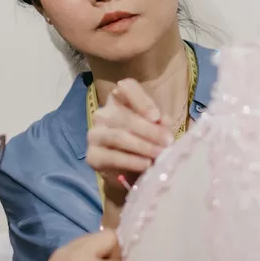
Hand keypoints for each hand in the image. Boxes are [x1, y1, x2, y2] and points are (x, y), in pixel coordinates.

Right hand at [87, 79, 172, 200]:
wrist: (130, 173)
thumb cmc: (145, 145)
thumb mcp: (157, 132)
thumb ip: (161, 125)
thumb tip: (163, 121)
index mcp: (119, 100)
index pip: (127, 88)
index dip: (141, 100)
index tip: (156, 117)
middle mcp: (103, 113)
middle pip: (124, 117)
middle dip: (149, 130)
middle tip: (167, 141)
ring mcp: (95, 134)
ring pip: (118, 136)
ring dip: (142, 146)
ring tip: (159, 154)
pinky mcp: (92, 156)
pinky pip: (112, 157)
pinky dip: (131, 161)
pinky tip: (146, 164)